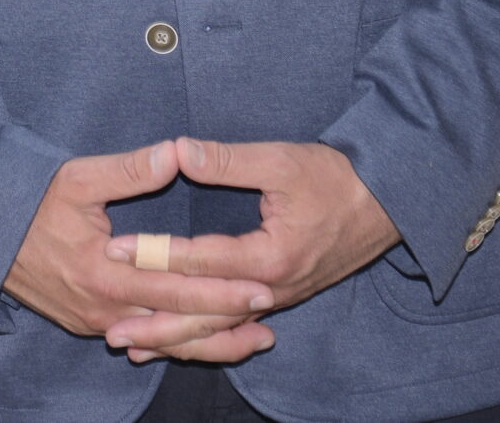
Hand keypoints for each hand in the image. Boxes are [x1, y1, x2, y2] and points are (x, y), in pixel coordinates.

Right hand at [4, 143, 277, 361]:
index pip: (177, 290)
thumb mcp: (77, 178)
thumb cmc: (29, 202)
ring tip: (253, 341)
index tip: (261, 287)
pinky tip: (203, 340)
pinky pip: (142, 340)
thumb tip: (176, 153)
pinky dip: (177, 342)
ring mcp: (96, 322)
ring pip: (163, 342)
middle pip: (178, 326)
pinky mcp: (89, 325)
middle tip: (270, 316)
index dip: (222, 291)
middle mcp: (104, 309)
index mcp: (106, 274)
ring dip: (209, 343)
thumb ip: (131, 170)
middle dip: (227, 324)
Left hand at [105, 136, 397, 353]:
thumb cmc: (336, 178)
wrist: (389, 203)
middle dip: (157, 324)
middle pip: (205, 314)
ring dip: (175, 340)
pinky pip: (234, 325)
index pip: (199, 260)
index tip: (112, 251)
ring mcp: (278, 299)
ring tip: (131, 349)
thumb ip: (228, 160)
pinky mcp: (280, 298)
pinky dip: (203, 337)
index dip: (153, 254)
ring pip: (219, 327)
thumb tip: (179, 150)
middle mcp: (272, 289)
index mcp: (270, 257)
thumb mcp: (282, 161)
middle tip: (110, 333)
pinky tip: (176, 344)